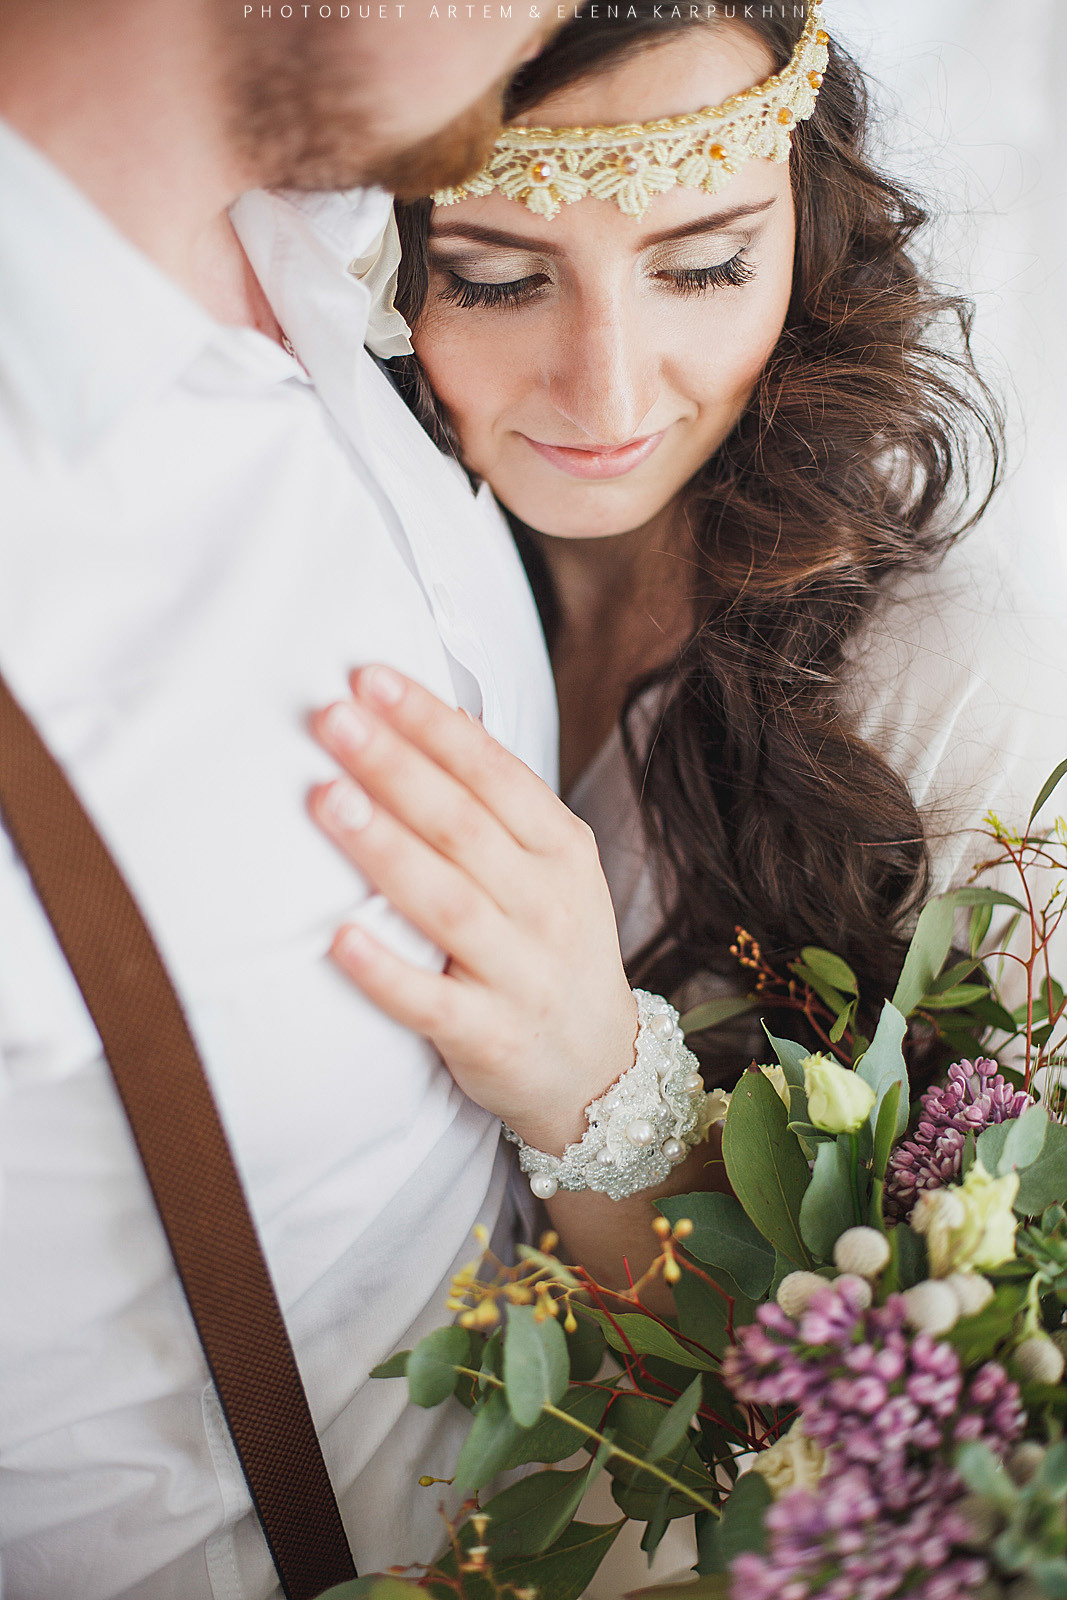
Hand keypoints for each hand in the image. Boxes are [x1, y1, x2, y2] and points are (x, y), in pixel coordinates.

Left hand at [309, 665, 637, 1154]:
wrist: (600, 1068)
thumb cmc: (552, 947)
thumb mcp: (552, 865)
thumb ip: (499, 798)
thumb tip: (442, 709)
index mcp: (561, 850)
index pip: (493, 772)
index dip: (431, 724)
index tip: (369, 678)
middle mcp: (547, 905)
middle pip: (463, 826)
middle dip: (395, 766)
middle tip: (333, 717)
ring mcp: (521, 972)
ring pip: (447, 903)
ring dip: (385, 850)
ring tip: (327, 799)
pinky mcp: (489, 1037)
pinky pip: (432, 1003)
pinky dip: (387, 973)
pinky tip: (338, 939)